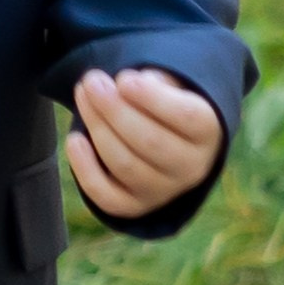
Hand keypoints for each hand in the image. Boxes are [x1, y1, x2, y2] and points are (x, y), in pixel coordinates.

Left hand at [68, 66, 222, 218]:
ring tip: (83, 96)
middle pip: (150, 141)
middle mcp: (191, 167)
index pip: (186, 116)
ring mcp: (163, 191)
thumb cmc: (165, 103)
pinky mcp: (135, 206)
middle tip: (92, 82)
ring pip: (125, 164)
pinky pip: (106, 196)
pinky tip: (75, 139)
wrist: (169, 140)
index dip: (152, 98)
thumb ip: (152, 82)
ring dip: (97, 127)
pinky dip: (85, 169)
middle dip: (114, 109)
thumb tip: (120, 87)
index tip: (124, 78)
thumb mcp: (170, 84)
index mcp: (208, 132)